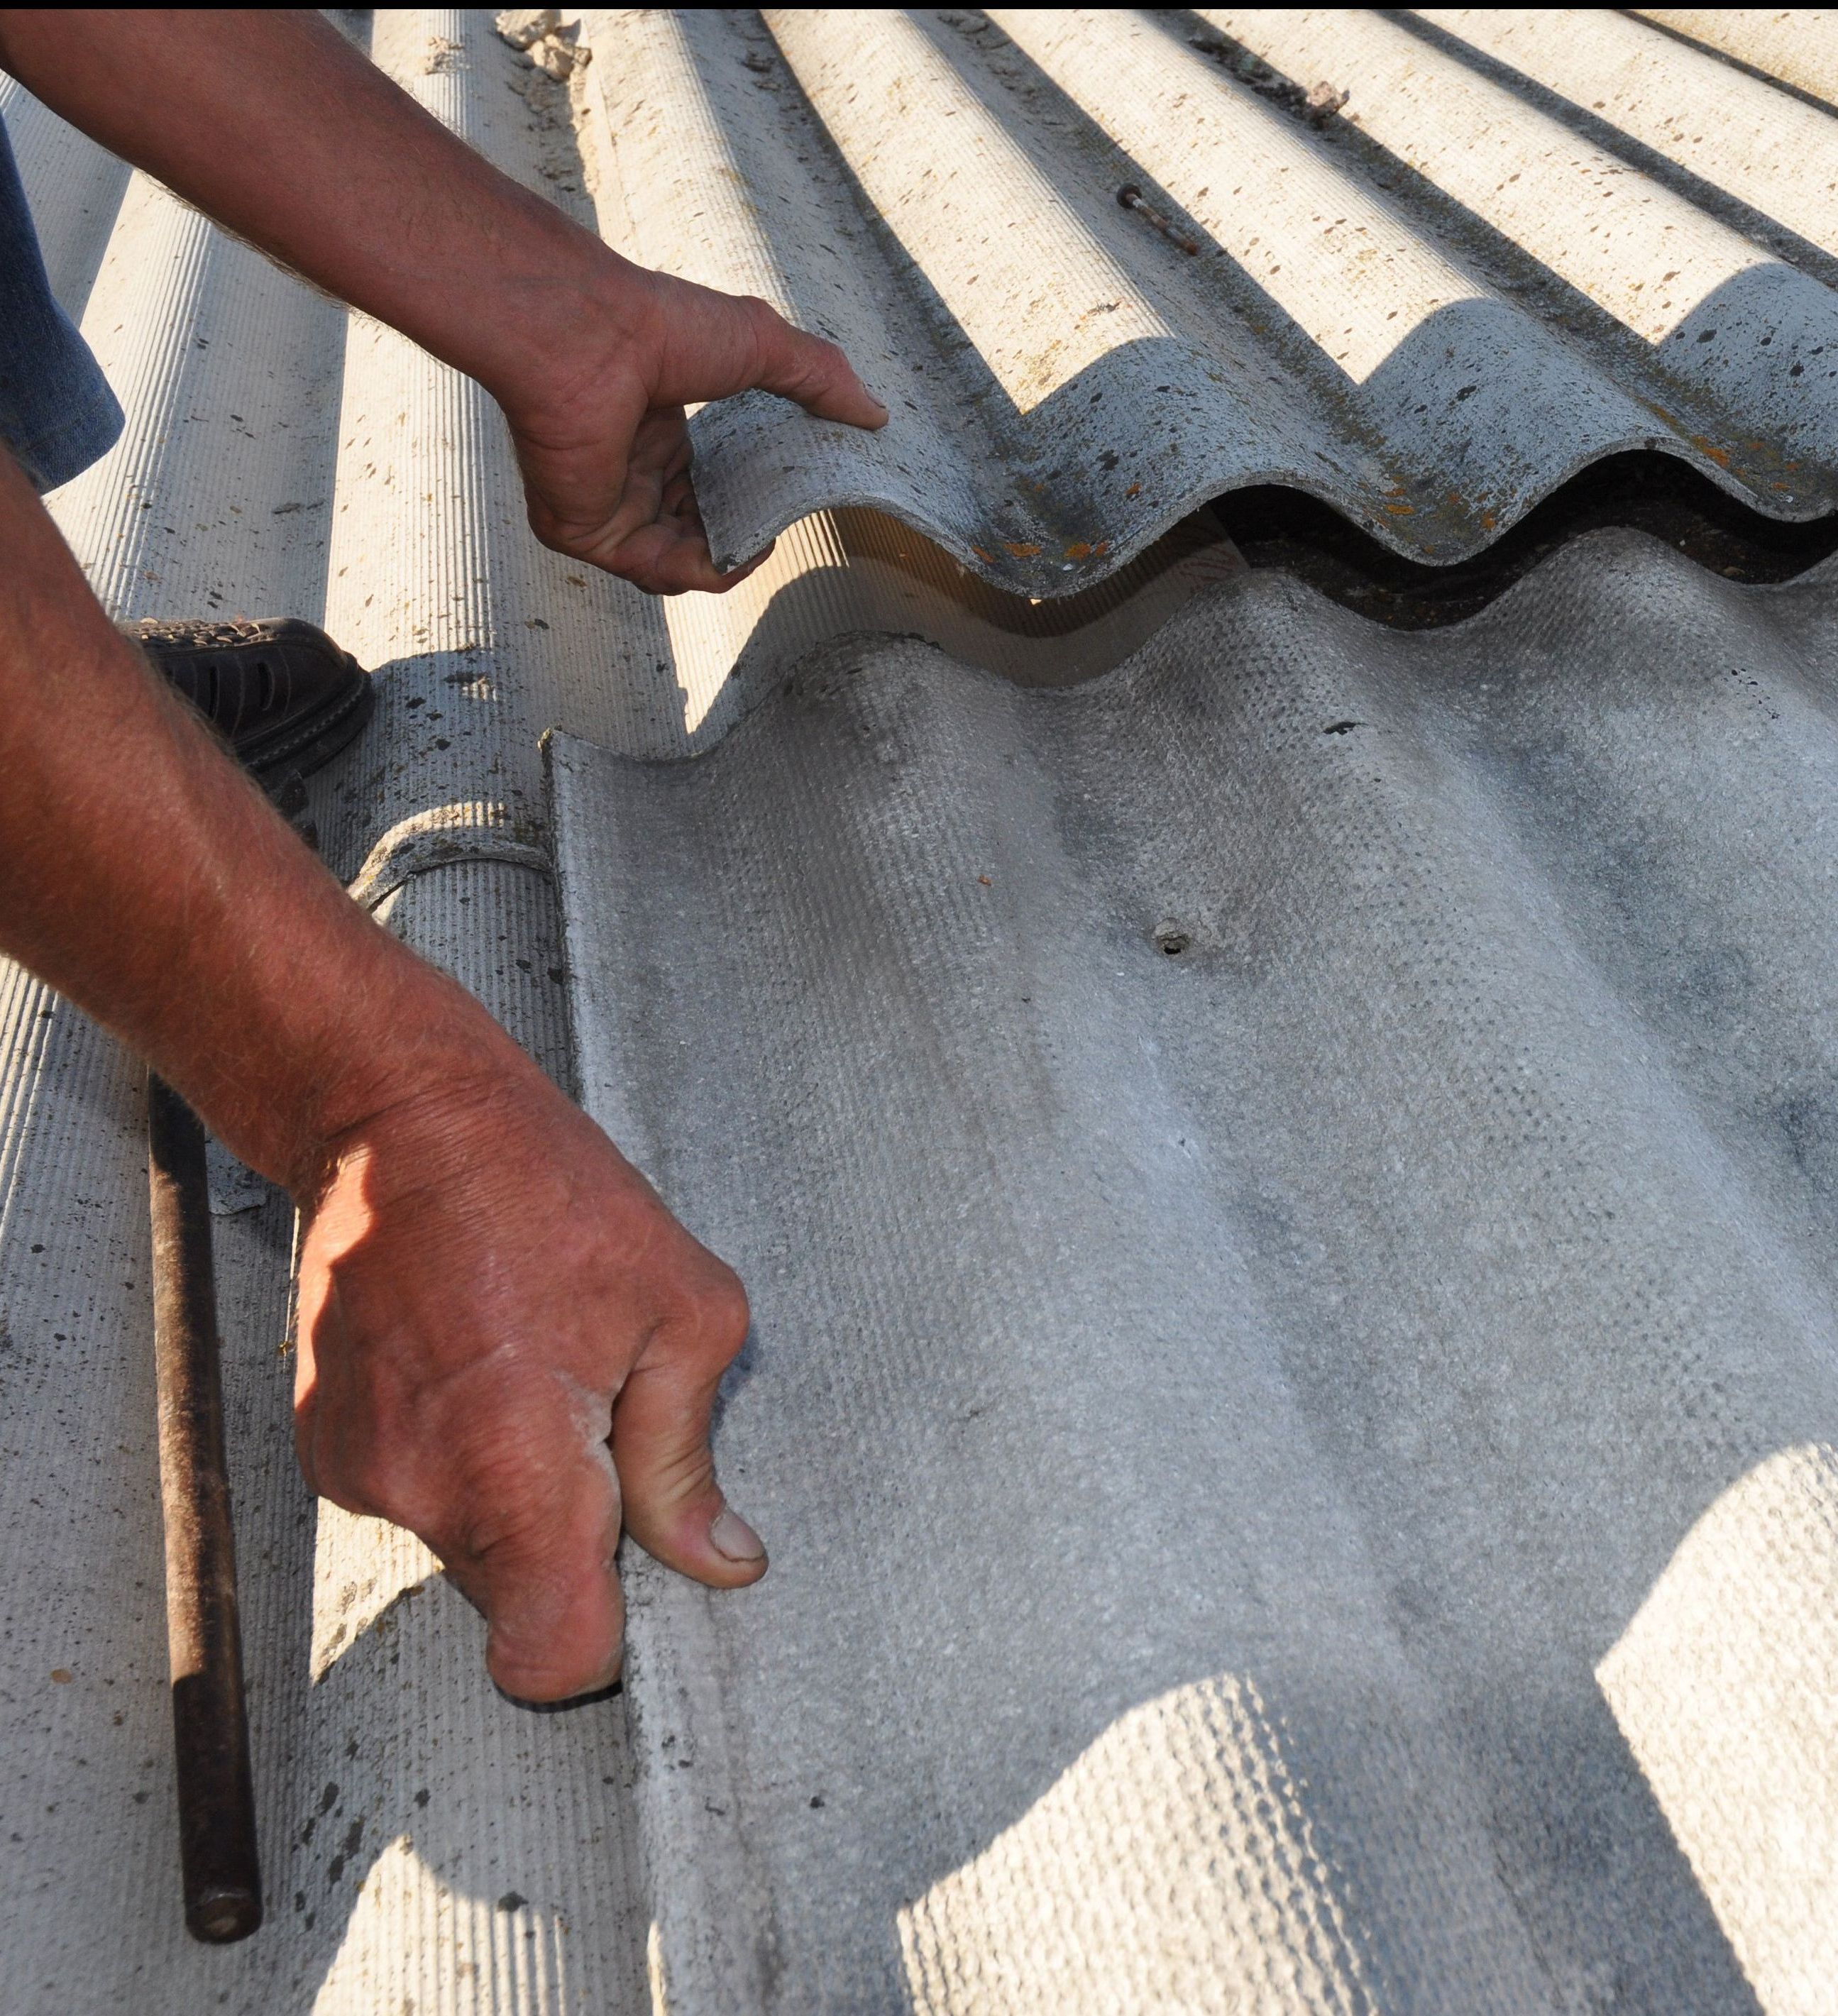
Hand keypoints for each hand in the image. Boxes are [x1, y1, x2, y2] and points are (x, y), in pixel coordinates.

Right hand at [292, 1033, 761, 1701]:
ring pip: (465, 1546)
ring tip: (531, 1368)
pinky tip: (478, 1360)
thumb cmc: (547, 1192)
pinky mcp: (324, 1445)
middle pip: (513, 1601)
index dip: (603, 1641)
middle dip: (567, 1540)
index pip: (549, 1663)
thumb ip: (689, 1458)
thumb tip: (721, 1562)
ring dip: (511, 1491)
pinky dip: (456, 1457)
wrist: (398, 1115)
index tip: (630, 1569)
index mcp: (514, 1472)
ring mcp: (358, 1472)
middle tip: (595, 1418)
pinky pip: (417, 1494)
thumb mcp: (681, 1308)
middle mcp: (420, 1491)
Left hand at [499, 264, 886, 595]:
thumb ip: (821, 379)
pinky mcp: (589, 531)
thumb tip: (875, 414)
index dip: (748, 495)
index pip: (706, 482)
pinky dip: (702, 571)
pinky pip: (656, 571)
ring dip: (728, 558)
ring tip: (759, 539)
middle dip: (739, 532)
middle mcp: (630, 465)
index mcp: (657, 426)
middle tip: (775, 520)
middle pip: (694, 527)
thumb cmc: (660, 324)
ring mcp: (608, 500)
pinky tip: (735, 550)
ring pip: (678, 559)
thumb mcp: (764, 345)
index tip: (786, 489)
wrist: (591, 334)